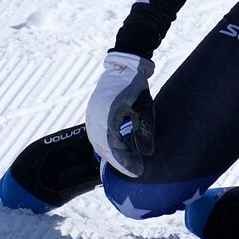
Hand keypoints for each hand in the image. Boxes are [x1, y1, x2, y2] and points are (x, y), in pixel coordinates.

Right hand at [85, 52, 154, 177]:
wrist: (124, 66)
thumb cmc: (136, 87)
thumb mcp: (144, 109)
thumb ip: (144, 131)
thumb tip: (147, 153)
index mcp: (108, 119)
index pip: (115, 150)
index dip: (125, 163)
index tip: (137, 172)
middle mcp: (95, 120)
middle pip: (104, 150)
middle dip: (118, 163)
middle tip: (133, 171)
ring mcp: (91, 117)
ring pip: (98, 144)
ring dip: (111, 155)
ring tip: (126, 163)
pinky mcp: (92, 113)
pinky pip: (96, 135)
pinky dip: (105, 145)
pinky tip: (116, 149)